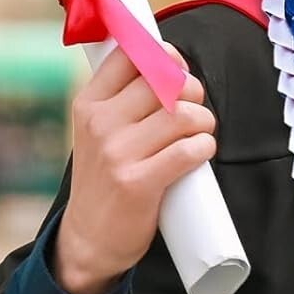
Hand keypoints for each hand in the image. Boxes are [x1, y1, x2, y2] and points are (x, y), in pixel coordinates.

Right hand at [53, 44, 216, 293]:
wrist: (89, 239)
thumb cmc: (106, 177)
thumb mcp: (99, 130)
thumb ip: (125, 98)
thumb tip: (171, 62)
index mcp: (89, 104)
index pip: (130, 55)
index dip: (165, 56)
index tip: (178, 69)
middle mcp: (100, 123)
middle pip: (166, 81)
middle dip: (193, 91)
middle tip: (194, 110)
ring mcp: (117, 153)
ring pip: (183, 115)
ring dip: (204, 122)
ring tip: (199, 134)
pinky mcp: (138, 182)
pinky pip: (189, 150)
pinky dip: (204, 148)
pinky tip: (199, 153)